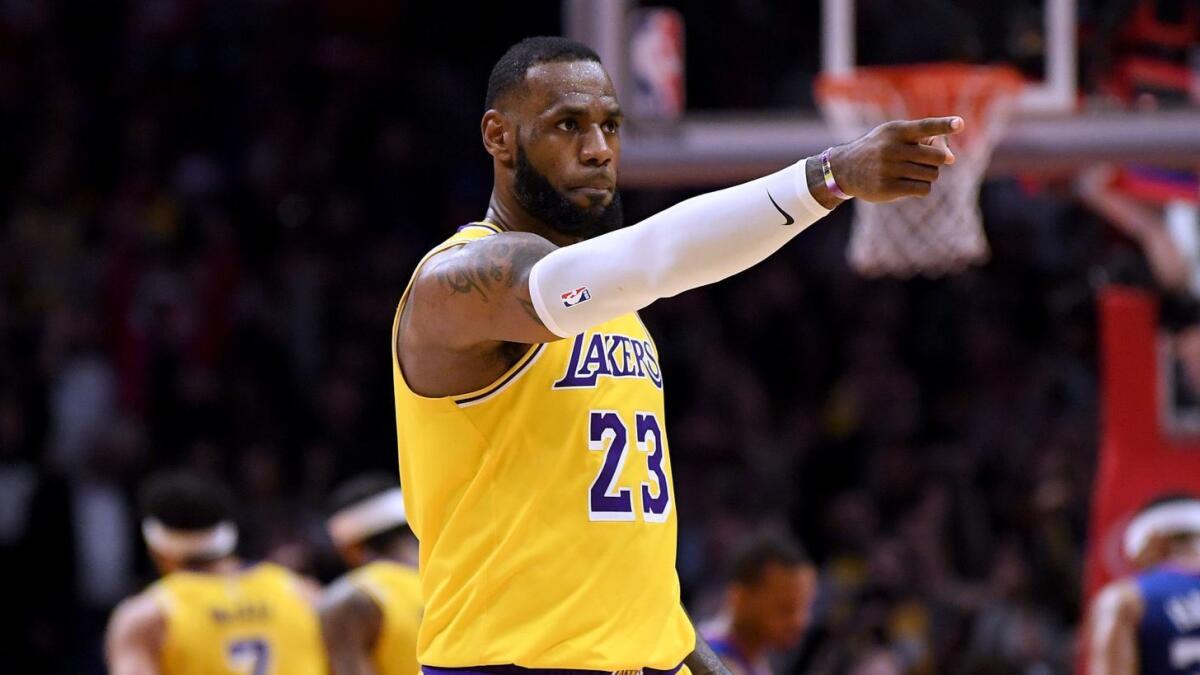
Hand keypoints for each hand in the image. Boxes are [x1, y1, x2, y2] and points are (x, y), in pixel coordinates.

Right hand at [817, 116, 963, 204]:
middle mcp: (892, 148)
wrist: (845, 169)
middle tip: (925, 161)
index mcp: (896, 130)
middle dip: (938, 160)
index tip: (960, 124)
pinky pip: (922, 189)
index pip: (925, 127)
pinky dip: (922, 188)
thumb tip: (951, 158)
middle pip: (938, 157)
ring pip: (932, 174)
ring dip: (929, 175)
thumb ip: (926, 140)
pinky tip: (910, 184)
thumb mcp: (896, 136)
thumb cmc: (880, 149)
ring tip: (914, 172)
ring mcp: (888, 169)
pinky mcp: (887, 188)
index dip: (944, 125)